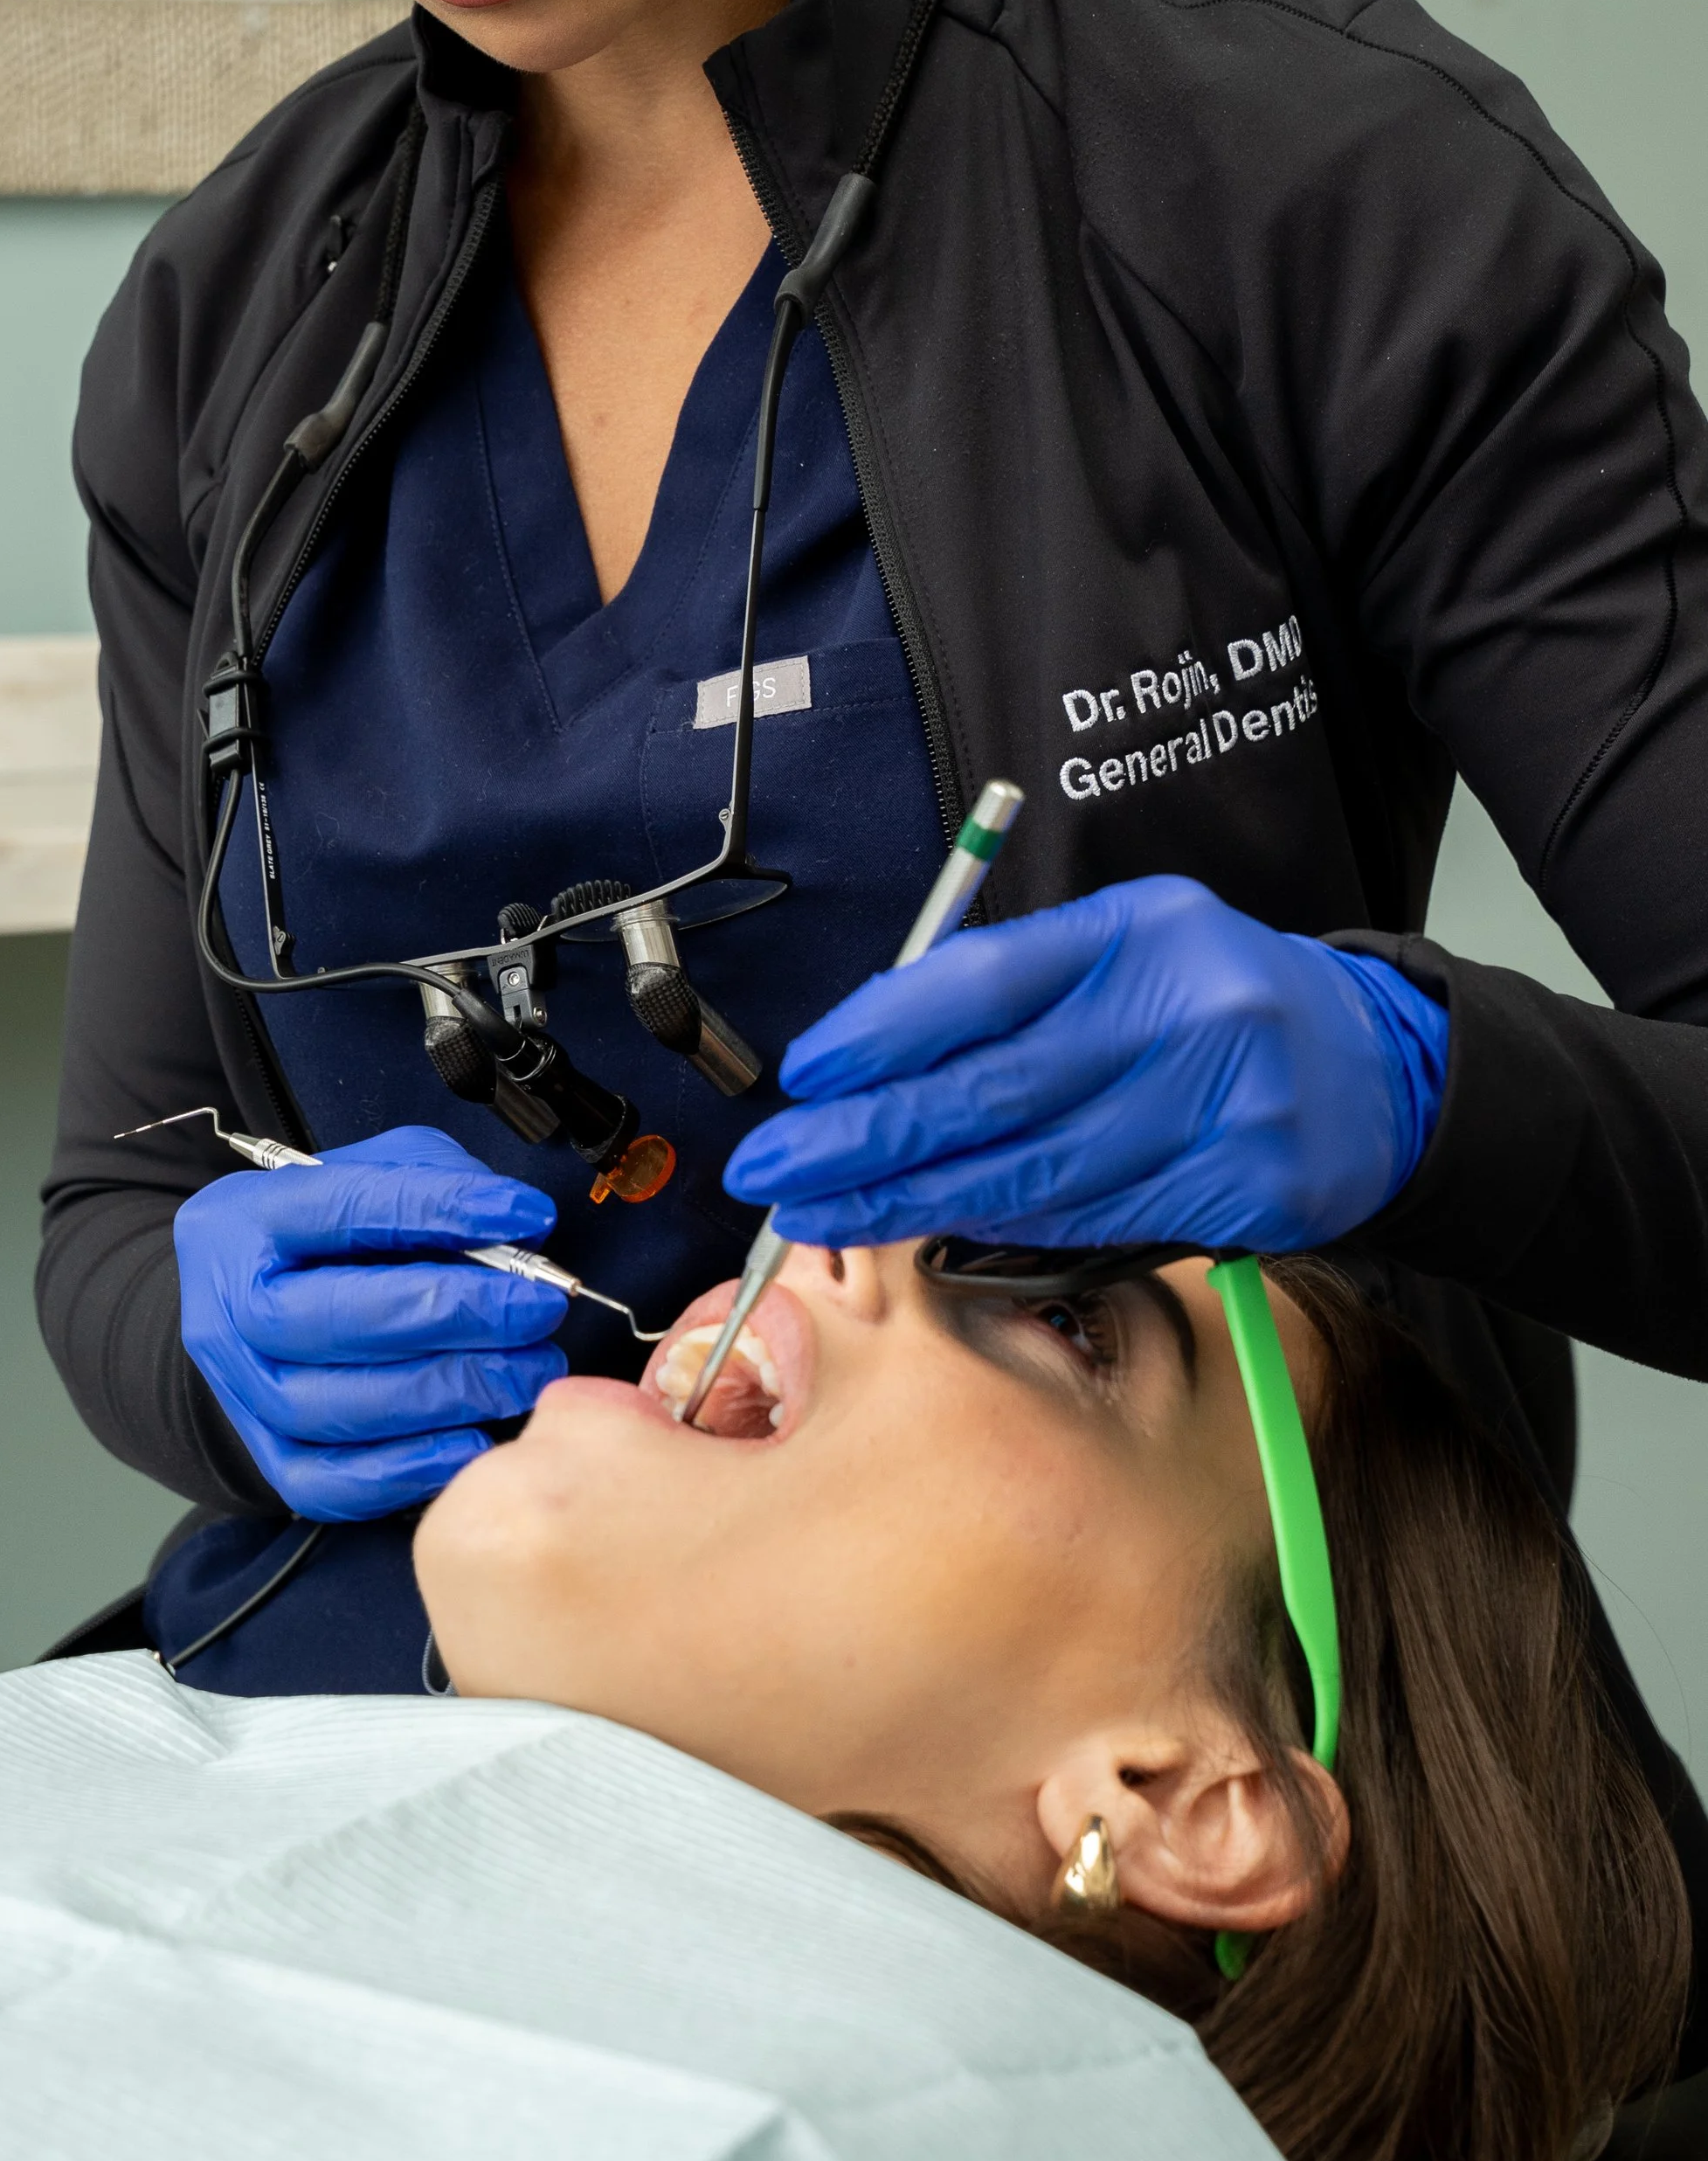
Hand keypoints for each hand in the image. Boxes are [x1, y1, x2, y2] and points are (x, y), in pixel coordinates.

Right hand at [176, 1125, 568, 1521]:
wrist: (255, 1303)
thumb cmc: (334, 1236)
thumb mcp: (373, 1173)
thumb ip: (438, 1183)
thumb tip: (518, 1226)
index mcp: (248, 1220)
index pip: (344, 1207)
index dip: (441, 1210)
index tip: (525, 1215)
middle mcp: (231, 1307)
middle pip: (335, 1318)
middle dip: (454, 1313)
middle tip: (538, 1309)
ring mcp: (243, 1392)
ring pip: (339, 1407)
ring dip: (450, 1392)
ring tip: (527, 1372)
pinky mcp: (270, 1459)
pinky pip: (334, 1484)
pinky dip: (411, 1468)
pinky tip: (477, 1441)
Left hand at [722, 874, 1446, 1257]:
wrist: (1381, 1073)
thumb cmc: (1220, 998)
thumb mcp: (1129, 943)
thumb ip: (1016, 985)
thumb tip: (874, 1050)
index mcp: (1142, 932)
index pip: (985, 981)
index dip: (881, 1033)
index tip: (806, 1074)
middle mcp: (1183, 1015)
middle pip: (993, 1092)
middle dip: (867, 1139)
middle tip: (777, 1169)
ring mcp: (1219, 1111)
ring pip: (1032, 1174)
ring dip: (911, 1202)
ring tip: (825, 1213)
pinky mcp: (1240, 1193)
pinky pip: (1088, 1221)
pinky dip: (997, 1228)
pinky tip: (929, 1228)